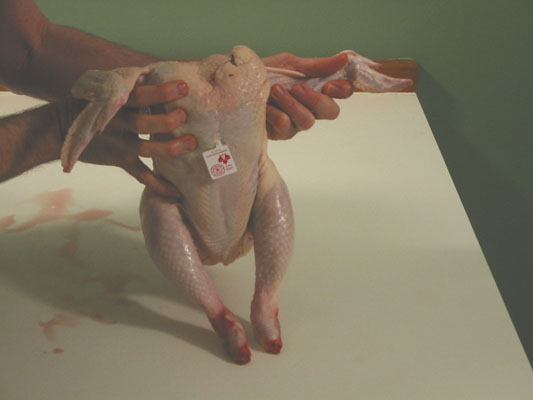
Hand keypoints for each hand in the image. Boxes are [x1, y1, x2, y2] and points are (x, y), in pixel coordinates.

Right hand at [74, 80, 195, 196]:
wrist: (61, 127)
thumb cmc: (93, 103)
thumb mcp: (105, 88)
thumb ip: (130, 84)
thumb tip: (158, 71)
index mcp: (117, 102)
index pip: (141, 95)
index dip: (162, 91)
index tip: (184, 87)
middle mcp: (117, 123)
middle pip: (143, 123)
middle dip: (166, 121)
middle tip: (184, 116)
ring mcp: (118, 143)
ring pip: (145, 149)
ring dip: (169, 148)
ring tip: (191, 143)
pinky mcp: (119, 160)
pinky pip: (140, 175)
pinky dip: (158, 185)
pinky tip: (177, 191)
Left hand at [263, 52, 353, 139]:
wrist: (237, 84)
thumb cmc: (265, 73)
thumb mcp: (290, 64)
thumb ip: (317, 65)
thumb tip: (345, 58)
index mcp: (318, 88)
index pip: (342, 92)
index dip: (342, 90)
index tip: (329, 85)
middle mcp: (311, 107)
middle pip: (331, 112)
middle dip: (316, 100)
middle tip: (297, 88)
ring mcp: (296, 122)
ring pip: (308, 121)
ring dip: (291, 104)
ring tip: (275, 90)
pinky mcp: (282, 132)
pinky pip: (286, 126)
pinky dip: (275, 112)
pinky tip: (265, 106)